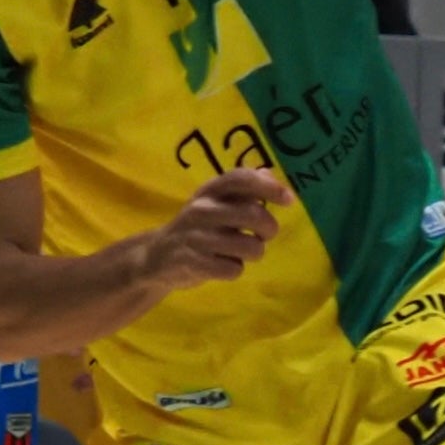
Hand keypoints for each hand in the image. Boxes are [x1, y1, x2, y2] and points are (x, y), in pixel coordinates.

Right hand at [141, 168, 288, 293]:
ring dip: (253, 252)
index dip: (269, 187)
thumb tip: (270, 174)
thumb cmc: (197, 228)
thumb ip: (243, 189)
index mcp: (209, 191)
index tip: (289, 200)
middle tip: (264, 235)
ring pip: (250, 246)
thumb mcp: (215, 203)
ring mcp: (196, 237)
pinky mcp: (193, 263)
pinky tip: (222, 265)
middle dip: (269, 229)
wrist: (155, 258)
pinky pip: (234, 269)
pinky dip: (234, 270)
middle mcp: (202, 209)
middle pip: (254, 215)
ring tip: (240, 252)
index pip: (241, 179)